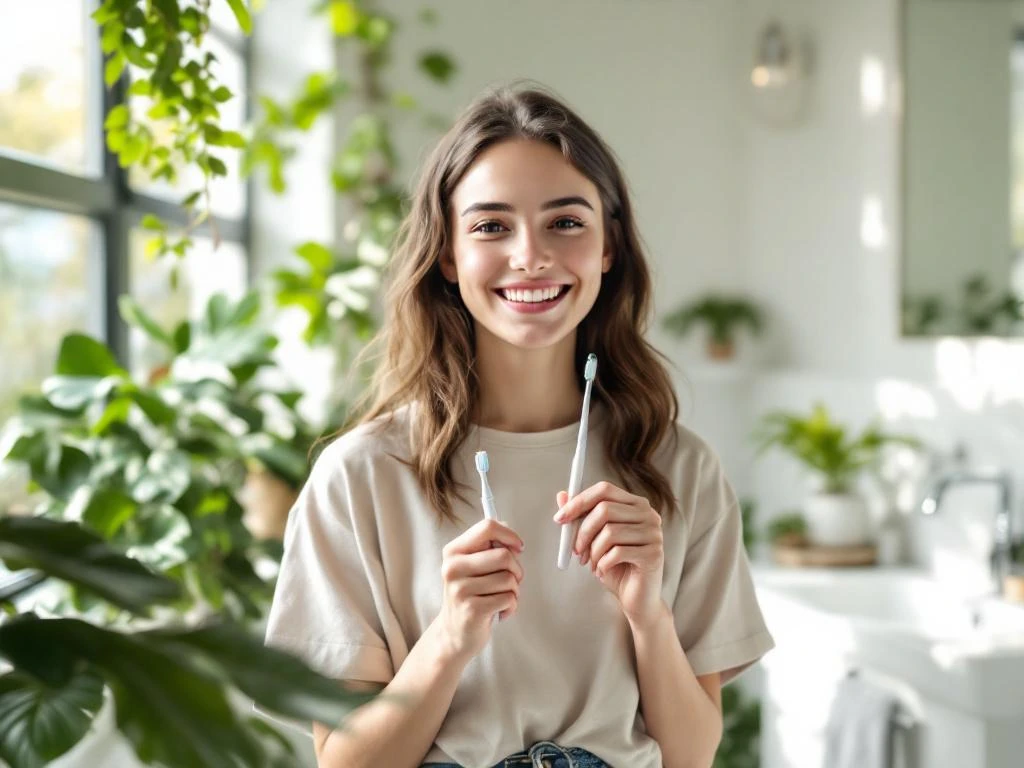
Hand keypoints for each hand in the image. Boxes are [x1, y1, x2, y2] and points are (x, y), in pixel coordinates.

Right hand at [435, 518, 524, 661]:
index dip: (510, 535)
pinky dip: (512, 606)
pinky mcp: (472, 610)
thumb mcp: (473, 567)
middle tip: (511, 582)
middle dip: (517, 570)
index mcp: (453, 551)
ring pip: (509, 579)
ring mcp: (460, 589)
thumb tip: (511, 535)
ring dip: (514, 591)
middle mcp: (453, 568)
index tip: (518, 548)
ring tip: (500, 598)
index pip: (487, 527)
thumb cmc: (471, 595)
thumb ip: (490, 548)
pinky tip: (499, 612)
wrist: (454, 633)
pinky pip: (509, 599)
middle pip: (504, 555)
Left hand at [554, 481, 664, 626]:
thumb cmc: (616, 567)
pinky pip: (617, 552)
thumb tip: (561, 495)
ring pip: (609, 532)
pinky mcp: (653, 554)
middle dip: (582, 531)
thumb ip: (581, 517)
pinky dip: (602, 564)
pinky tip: (602, 572)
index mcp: (635, 504)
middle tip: (574, 550)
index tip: (559, 518)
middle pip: (605, 509)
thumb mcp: (594, 540)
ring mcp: (654, 533)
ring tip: (591, 564)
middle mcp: (649, 514)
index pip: (604, 490)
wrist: (636, 599)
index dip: (579, 501)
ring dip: (592, 552)